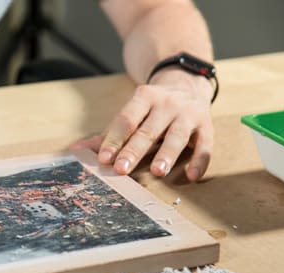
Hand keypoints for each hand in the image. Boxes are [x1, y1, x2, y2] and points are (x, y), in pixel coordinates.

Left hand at [71, 68, 213, 181]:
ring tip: (158, 171)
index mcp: (144, 98)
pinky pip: (205, 145)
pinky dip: (199, 160)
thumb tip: (76, 149)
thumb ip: (106, 134)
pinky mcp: (207, 126)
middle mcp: (167, 104)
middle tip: (122, 169)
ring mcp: (189, 114)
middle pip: (148, 130)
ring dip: (167, 154)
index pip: (126, 120)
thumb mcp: (131, 114)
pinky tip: (192, 176)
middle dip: (134, 150)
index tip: (103, 159)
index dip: (114, 140)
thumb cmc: (151, 108)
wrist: (187, 84)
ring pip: (177, 135)